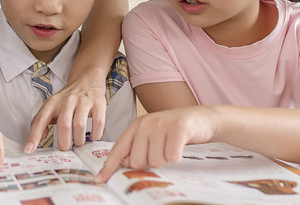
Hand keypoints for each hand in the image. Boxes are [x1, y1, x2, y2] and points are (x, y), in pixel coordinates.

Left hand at [25, 77, 105, 151]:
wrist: (87, 77)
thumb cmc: (69, 96)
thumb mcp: (53, 105)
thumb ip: (45, 120)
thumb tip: (41, 137)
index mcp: (53, 102)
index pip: (40, 120)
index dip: (34, 136)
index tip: (29, 149)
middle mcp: (67, 100)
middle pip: (63, 125)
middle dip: (64, 142)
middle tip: (65, 147)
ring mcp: (83, 101)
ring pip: (79, 125)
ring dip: (79, 140)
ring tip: (78, 142)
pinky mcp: (98, 103)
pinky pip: (98, 123)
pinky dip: (95, 134)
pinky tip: (92, 136)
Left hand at [96, 106, 216, 181]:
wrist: (200, 119)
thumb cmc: (174, 131)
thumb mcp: (152, 136)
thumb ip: (137, 148)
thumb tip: (126, 164)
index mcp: (135, 126)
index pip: (118, 150)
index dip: (108, 167)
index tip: (99, 180)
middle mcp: (145, 124)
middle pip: (136, 161)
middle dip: (149, 163)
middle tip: (160, 150)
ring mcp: (160, 125)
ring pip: (155, 161)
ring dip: (165, 159)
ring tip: (170, 146)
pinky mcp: (177, 129)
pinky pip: (171, 157)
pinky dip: (177, 156)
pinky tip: (179, 146)